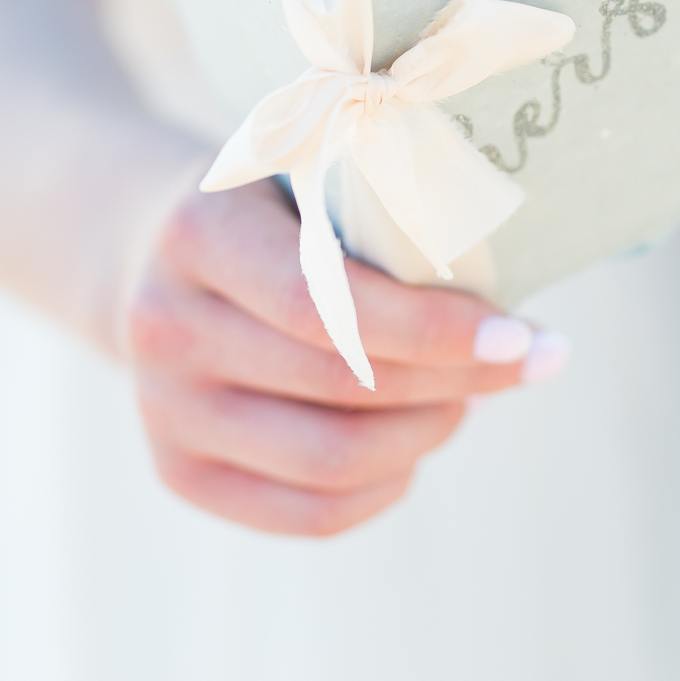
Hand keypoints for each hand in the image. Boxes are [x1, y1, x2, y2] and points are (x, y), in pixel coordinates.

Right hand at [123, 180, 565, 535]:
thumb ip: (388, 206)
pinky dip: (392, 482)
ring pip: (334, 461)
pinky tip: (421, 435)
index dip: (433, 329)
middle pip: (343, 387)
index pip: (324, 306)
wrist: (155, 251)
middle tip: (524, 357)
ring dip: (431, 430)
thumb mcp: (314, 166)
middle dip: (459, 379)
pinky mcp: (180, 475)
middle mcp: (163, 328)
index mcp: (197, 235)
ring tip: (471, 392)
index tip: (522, 333)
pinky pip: (314, 514)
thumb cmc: (278, 204)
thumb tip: (512, 293)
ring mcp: (163, 412)